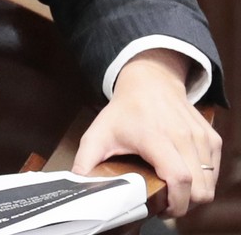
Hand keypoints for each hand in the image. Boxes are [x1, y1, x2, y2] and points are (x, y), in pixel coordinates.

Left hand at [73, 49, 221, 216]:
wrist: (150, 82)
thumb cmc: (124, 110)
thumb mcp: (98, 133)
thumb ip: (85, 160)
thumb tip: (77, 183)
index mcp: (155, 137)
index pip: (179, 178)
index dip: (176, 202)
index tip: (162, 210)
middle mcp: (183, 137)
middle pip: (200, 188)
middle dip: (185, 204)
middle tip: (165, 202)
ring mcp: (201, 137)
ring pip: (210, 183)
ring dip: (194, 194)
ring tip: (173, 190)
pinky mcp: (212, 138)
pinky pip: (214, 172)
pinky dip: (203, 181)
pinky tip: (184, 176)